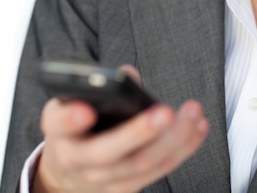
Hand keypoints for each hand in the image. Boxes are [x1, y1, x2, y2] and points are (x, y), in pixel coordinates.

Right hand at [33, 69, 208, 192]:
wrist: (68, 170)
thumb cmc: (77, 125)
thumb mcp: (74, 101)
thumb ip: (99, 86)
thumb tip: (128, 75)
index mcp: (58, 130)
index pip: (58, 124)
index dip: (70, 119)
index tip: (86, 110)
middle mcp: (75, 159)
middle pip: (106, 151)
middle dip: (138, 133)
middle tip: (165, 112)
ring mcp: (101, 179)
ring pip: (139, 164)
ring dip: (172, 140)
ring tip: (192, 114)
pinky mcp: (124, 189)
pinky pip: (157, 171)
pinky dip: (182, 149)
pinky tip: (198, 127)